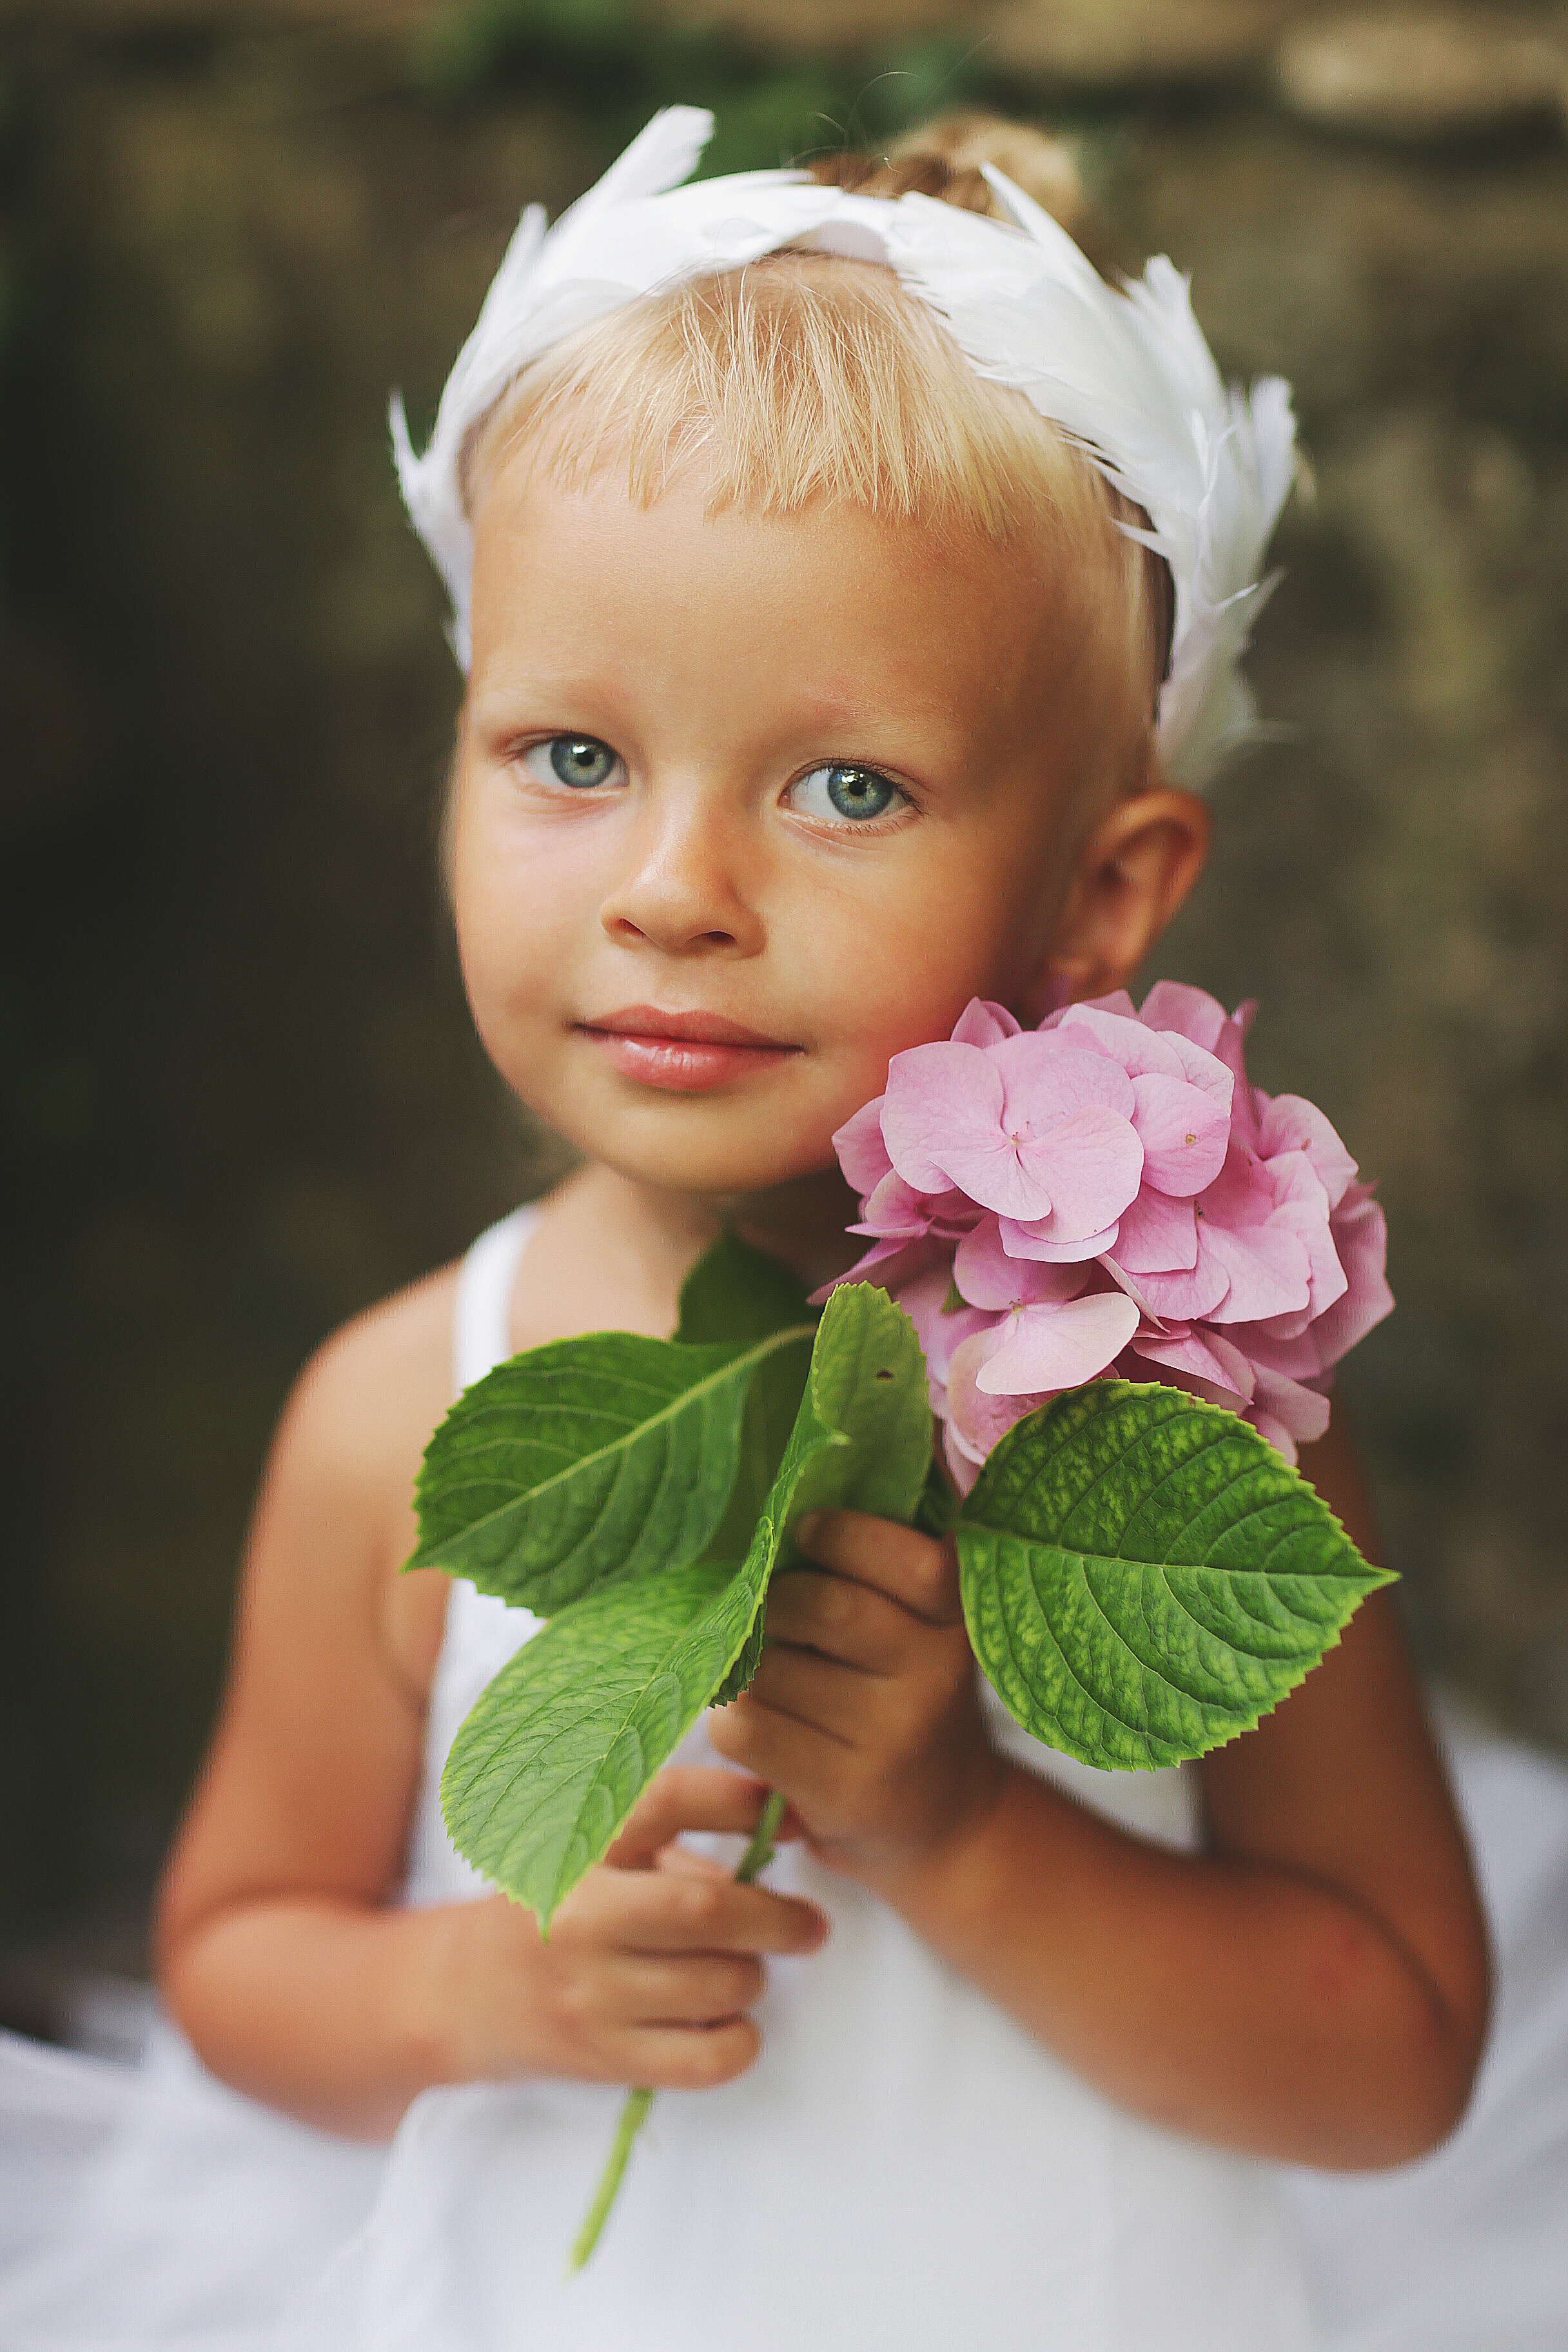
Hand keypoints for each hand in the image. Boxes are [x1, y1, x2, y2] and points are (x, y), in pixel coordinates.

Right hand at [439, 1767, 825, 2091]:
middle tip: (807, 1924)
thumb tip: (775, 1838)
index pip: (670, 1800)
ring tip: (746, 1968)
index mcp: (577, 1844)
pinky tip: (729, 2022)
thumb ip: (670, 1836)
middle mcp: (578, 1913)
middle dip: (779, 1917)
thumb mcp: (590, 1845)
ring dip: (755, 1976)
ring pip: (720, 1984)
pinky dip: (740, 2040)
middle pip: (709, 1909)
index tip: (791, 1818)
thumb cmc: (553, 1903)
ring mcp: (588, 1992)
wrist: (466, 1993)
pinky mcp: (601, 2058)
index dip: (741, 1801)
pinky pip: (706, 2059)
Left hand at [707, 1510, 1003, 1882]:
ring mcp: (895, 1739)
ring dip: (747, 1664)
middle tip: (769, 1608)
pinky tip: (758, 1720)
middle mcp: (938, 1677)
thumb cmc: (903, 1690)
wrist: (942, 1817)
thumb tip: (780, 1505)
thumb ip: (873, 1569)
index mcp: (958, 1619)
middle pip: (825, 1608)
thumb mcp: (919, 1626)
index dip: (845, 1535)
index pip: (915, 1565)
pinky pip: (750, 1728)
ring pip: (771, 1669)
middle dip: (775, 1599)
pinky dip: (732, 1718)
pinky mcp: (847, 1792)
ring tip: (767, 1672)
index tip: (805, 1530)